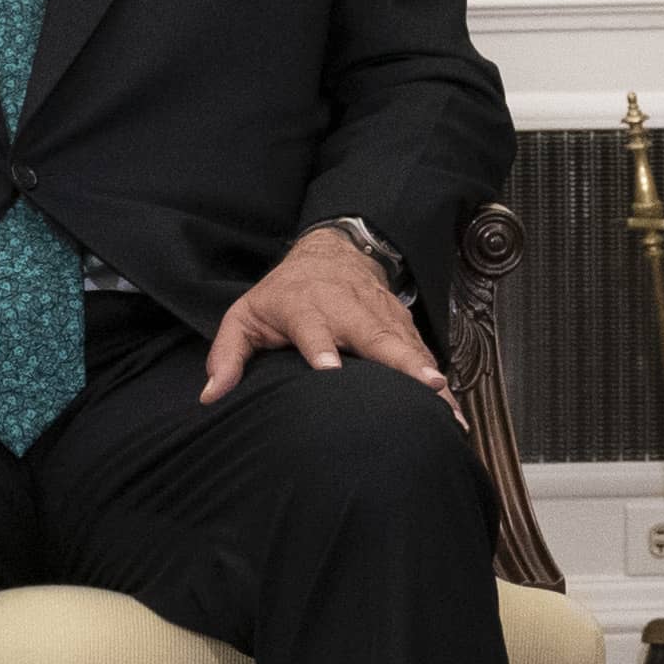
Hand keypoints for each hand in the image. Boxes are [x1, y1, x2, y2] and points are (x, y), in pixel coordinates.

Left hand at [202, 225, 449, 405]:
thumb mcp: (245, 316)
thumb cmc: (282, 295)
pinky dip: (438, 380)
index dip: (321, 348)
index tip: (331, 372)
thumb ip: (227, 355)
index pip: (313, 328)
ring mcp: (379, 316)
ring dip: (430, 377)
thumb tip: (210, 395)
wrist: (332, 254)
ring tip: (449, 410)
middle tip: (425, 386)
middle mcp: (347, 310)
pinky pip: (422, 353)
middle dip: (401, 362)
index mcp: (305, 307)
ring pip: (407, 346)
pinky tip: (454, 410)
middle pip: (375, 336)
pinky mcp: (401, 325)